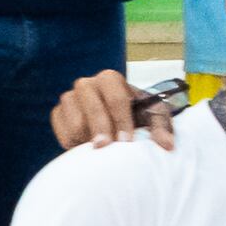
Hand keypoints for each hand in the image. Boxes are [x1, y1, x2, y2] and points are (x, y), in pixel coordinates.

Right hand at [53, 67, 169, 150]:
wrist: (115, 122)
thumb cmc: (137, 115)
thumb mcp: (154, 117)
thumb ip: (162, 128)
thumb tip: (168, 145)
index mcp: (110, 79)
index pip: (115, 98)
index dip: (121, 121)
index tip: (126, 141)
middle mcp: (86, 84)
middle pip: (92, 109)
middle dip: (101, 130)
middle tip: (107, 147)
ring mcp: (69, 98)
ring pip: (75, 123)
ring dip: (89, 139)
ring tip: (103, 146)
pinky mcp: (57, 114)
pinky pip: (62, 133)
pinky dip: (75, 144)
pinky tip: (87, 145)